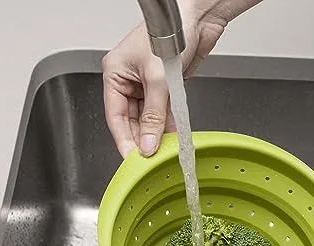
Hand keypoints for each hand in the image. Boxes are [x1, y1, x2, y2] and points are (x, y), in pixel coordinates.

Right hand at [102, 0, 260, 157]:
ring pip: (148, 118)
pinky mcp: (165, 87)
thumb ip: (153, 115)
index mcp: (115, 74)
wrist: (198, 17)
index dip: (124, 140)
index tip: (133, 159)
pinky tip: (174, 137)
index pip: (115, 117)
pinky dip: (169, 124)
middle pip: (132, 120)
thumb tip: (148, 143)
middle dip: (142, 139)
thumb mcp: (158, 80)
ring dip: (157, 134)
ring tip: (164, 151)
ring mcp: (147, 84)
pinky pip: (163, 112)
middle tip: (151, 158)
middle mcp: (129, 80)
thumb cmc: (172, 31)